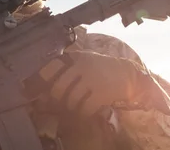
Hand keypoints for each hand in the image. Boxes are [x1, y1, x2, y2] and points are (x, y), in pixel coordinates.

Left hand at [30, 51, 169, 117]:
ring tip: (76, 105)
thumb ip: (69, 66)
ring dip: (72, 106)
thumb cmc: (102, 68)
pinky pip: (85, 108)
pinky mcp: (101, 93)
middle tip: (60, 101)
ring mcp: (92, 79)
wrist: (128, 74)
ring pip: (71, 100)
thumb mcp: (85, 60)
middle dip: (57, 98)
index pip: (52, 67)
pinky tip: (86, 110)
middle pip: (58, 88)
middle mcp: (82, 66)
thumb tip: (47, 83)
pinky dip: (83, 112)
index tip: (41, 87)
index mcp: (76, 57)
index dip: (44, 79)